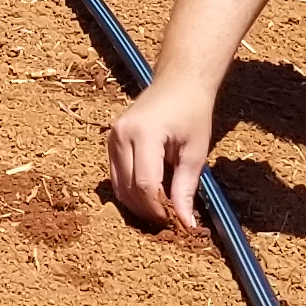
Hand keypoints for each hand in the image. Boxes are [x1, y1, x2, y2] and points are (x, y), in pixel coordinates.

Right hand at [104, 74, 219, 232]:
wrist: (178, 82)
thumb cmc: (192, 112)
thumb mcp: (196, 151)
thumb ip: (186, 188)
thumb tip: (186, 223)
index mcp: (143, 134)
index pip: (146, 184)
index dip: (159, 209)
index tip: (176, 221)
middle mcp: (121, 135)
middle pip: (128, 188)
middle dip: (148, 210)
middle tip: (170, 219)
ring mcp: (112, 137)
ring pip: (118, 186)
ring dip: (137, 204)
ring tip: (160, 210)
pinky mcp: (110, 140)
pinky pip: (115, 176)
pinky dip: (130, 191)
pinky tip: (149, 196)